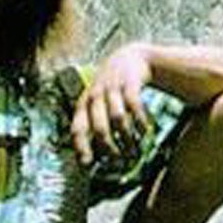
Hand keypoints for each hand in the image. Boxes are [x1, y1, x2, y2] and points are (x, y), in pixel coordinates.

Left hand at [73, 43, 153, 163]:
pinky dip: (140, 120)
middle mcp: (95, 95)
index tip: (88, 164)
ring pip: (117, 118)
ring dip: (126, 136)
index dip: (81, 147)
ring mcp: (112, 87)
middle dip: (109, 146)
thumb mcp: (98, 101)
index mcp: (84, 103)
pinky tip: (145, 130)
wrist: (131, 58)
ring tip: (134, 148)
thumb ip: (93, 121)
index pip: (77, 128)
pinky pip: (133, 105)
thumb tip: (92, 154)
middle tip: (119, 159)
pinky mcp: (129, 82)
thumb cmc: (112, 88)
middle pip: (98, 127)